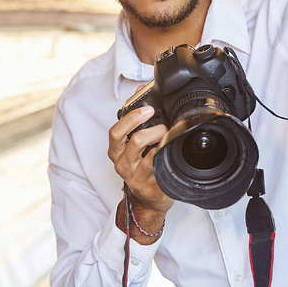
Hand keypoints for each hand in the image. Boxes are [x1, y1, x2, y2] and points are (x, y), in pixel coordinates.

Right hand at [109, 90, 173, 228]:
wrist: (146, 198)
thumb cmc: (139, 166)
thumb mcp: (132, 142)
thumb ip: (134, 115)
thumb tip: (139, 88)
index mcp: (116, 150)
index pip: (116, 132)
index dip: (131, 118)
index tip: (148, 109)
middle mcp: (122, 164)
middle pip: (135, 141)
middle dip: (154, 129)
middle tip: (164, 126)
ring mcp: (136, 177)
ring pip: (150, 155)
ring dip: (163, 142)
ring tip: (169, 137)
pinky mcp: (150, 187)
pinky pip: (162, 169)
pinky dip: (168, 157)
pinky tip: (171, 152)